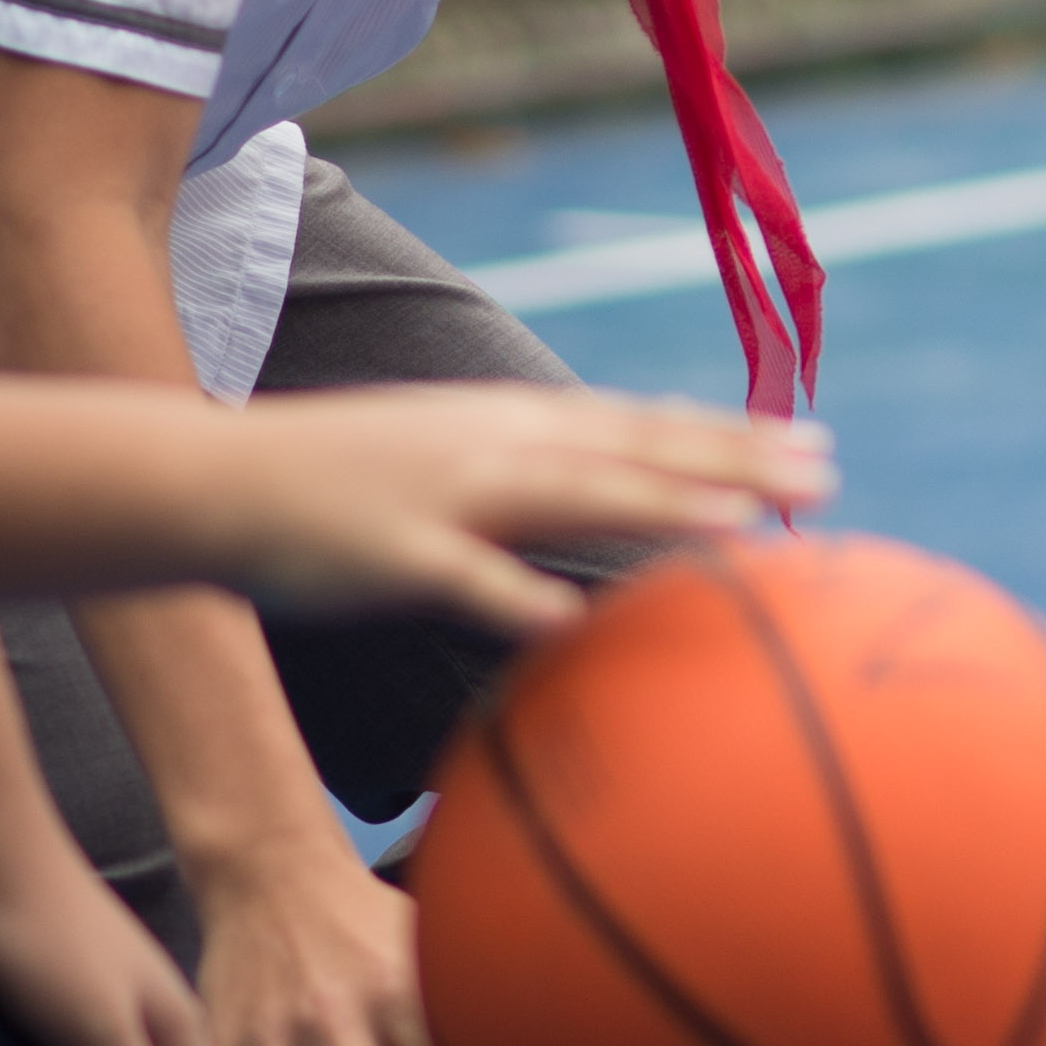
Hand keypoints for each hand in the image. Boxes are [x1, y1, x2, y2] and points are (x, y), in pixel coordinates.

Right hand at [212, 387, 828, 633]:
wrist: (218, 479)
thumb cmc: (342, 481)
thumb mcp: (450, 457)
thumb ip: (531, 475)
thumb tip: (606, 492)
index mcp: (512, 425)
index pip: (642, 424)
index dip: (728, 433)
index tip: (810, 443)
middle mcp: (496, 444)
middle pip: (636, 449)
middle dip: (734, 459)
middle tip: (827, 475)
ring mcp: (447, 493)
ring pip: (574, 496)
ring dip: (662, 506)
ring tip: (745, 527)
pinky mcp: (393, 551)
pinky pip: (464, 579)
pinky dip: (515, 596)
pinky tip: (569, 621)